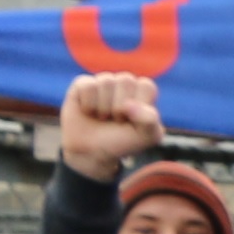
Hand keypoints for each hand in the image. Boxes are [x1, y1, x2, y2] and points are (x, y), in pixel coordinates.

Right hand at [58, 69, 163, 183]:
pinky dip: (88, 104)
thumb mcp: (146, 137)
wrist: (92, 153)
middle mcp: (124, 83)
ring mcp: (103, 81)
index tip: (133, 121)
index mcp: (144, 90)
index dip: (139, 107)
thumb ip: (150, 120)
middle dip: (119, 107)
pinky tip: (88, 111)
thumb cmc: (122, 142)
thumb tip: (129, 104)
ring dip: (103, 108)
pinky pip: (88, 85)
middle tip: (115, 120)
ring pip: (106, 82)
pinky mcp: (83, 83)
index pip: (146, 86)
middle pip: (126, 81)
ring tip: (102, 117)